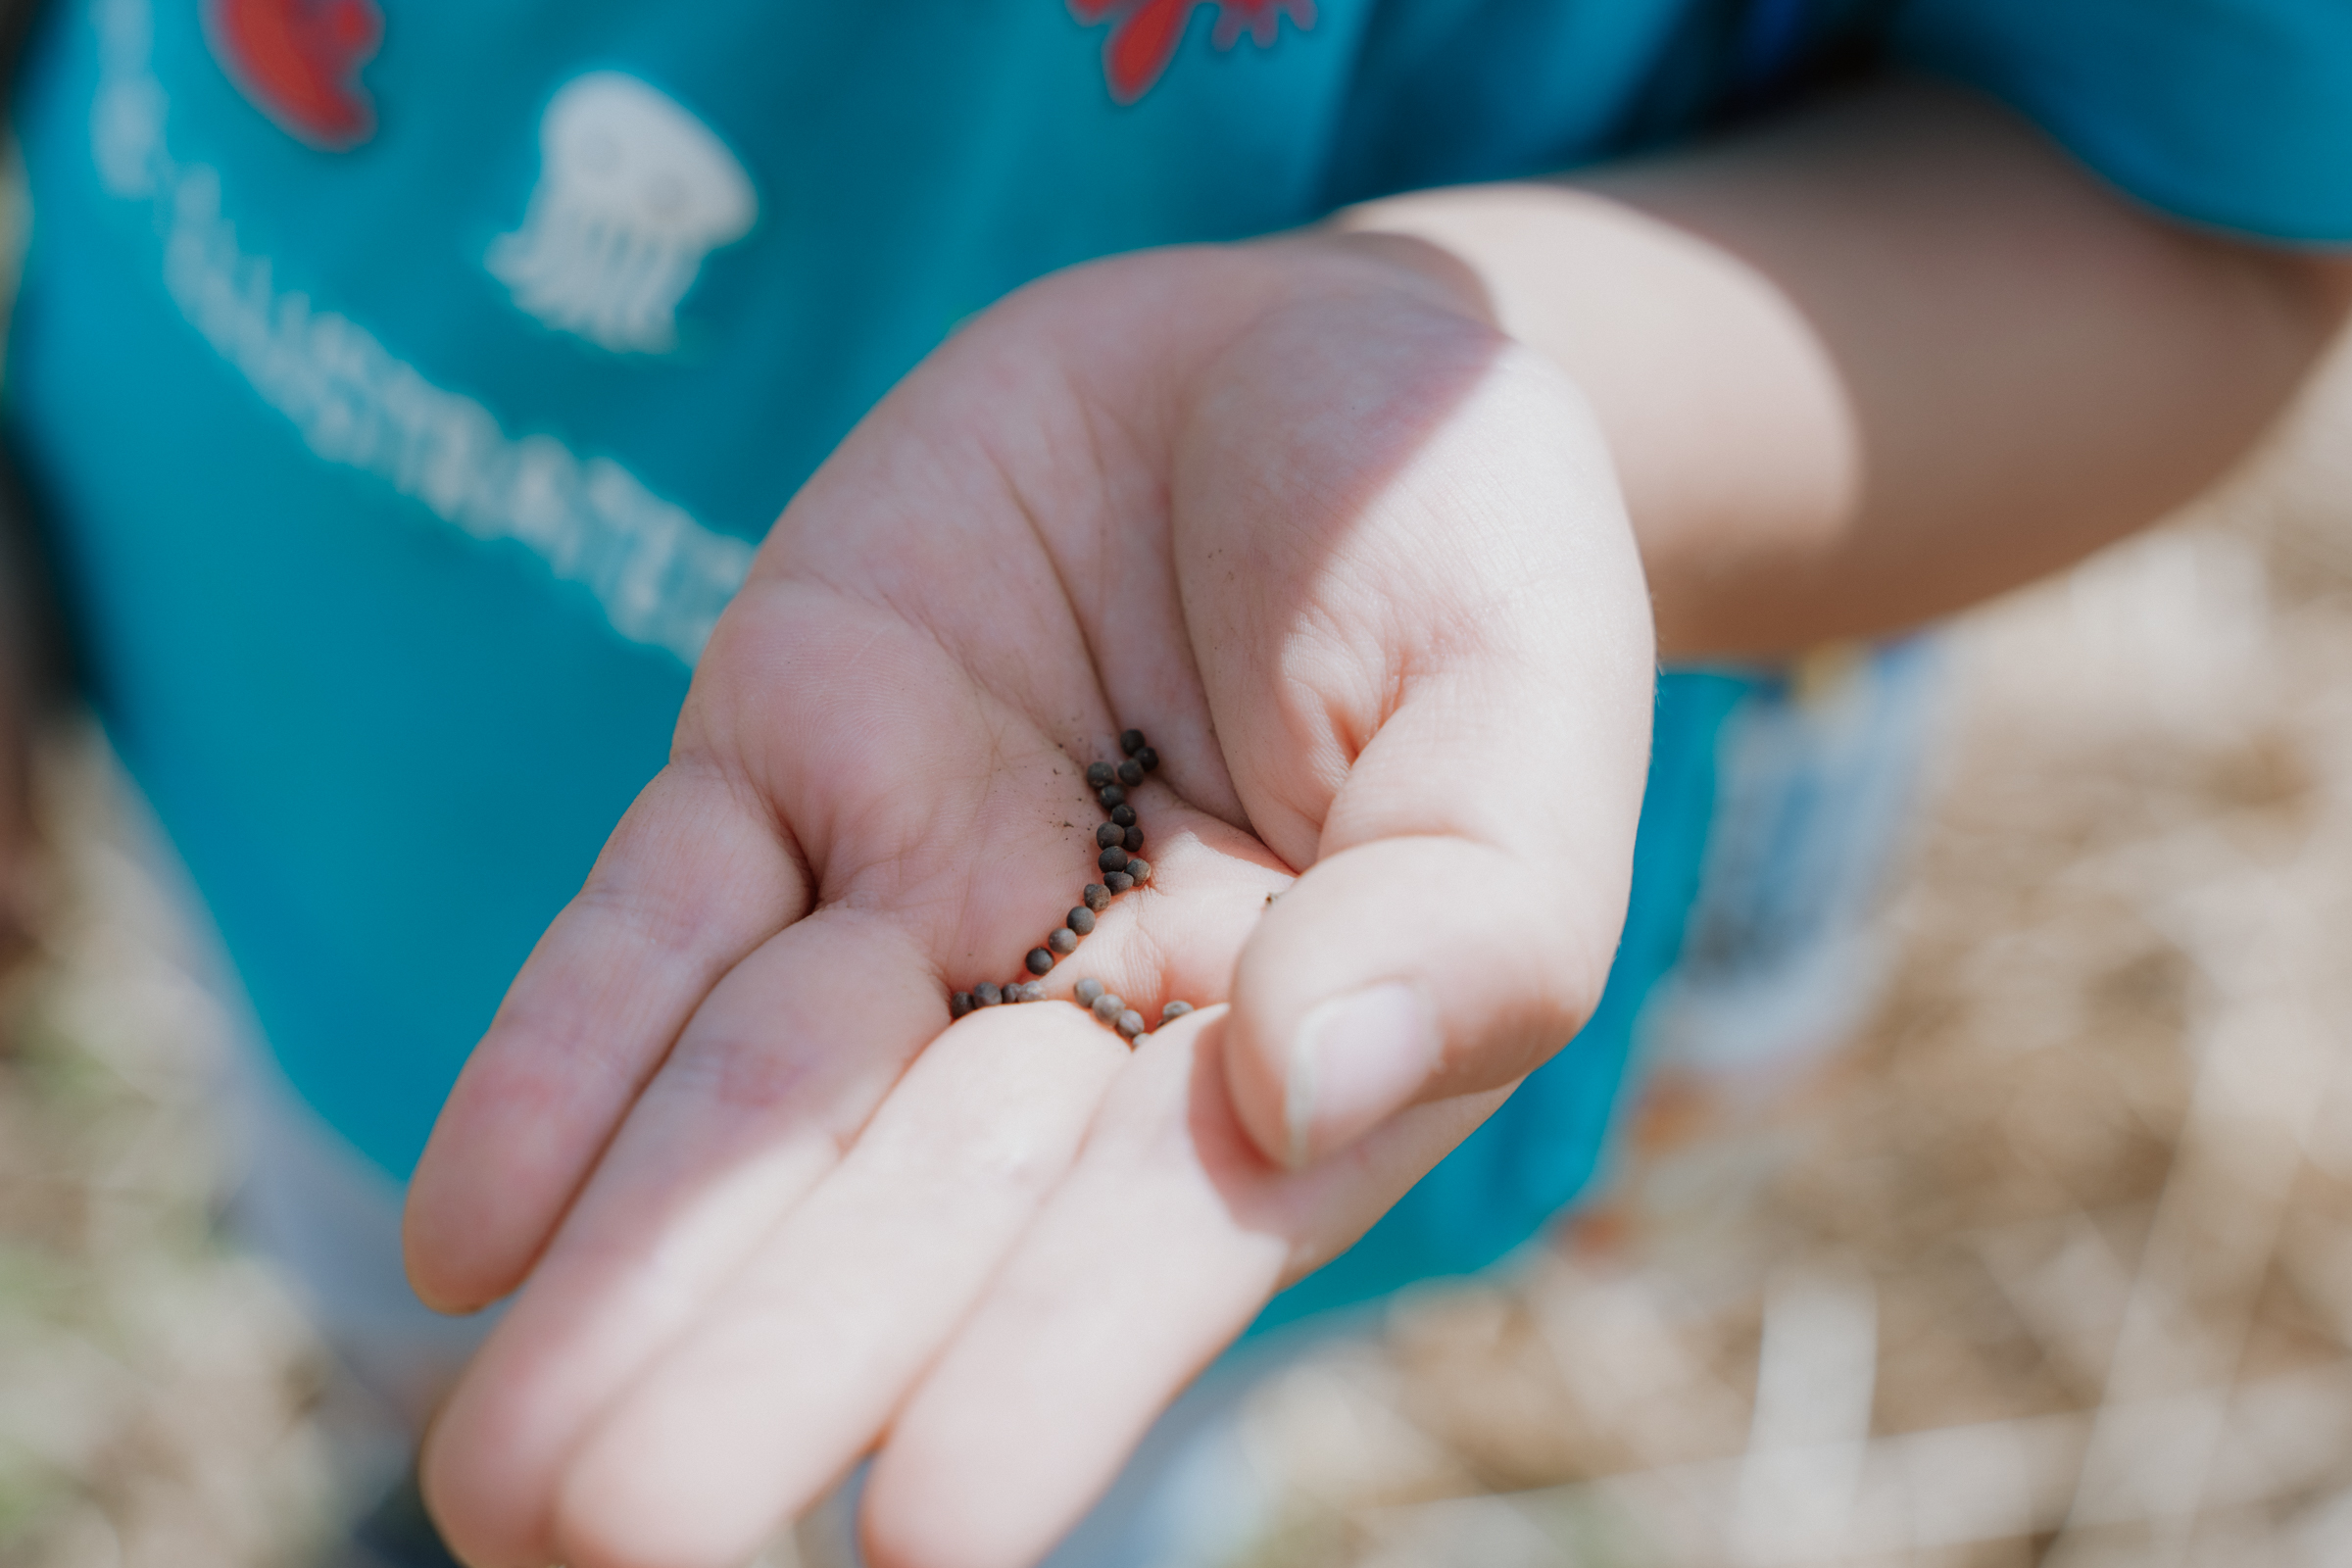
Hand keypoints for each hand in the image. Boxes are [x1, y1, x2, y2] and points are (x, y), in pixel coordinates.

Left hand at [402, 233, 1653, 1567]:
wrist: (1305, 359)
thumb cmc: (1464, 542)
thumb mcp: (1523, 697)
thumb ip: (1461, 907)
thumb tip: (1298, 1083)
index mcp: (1276, 1040)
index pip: (1158, 1224)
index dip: (1054, 1365)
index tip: (931, 1528)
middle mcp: (1076, 1006)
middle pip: (912, 1202)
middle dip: (773, 1364)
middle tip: (612, 1547)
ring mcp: (915, 879)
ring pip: (757, 1099)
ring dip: (631, 1274)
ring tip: (499, 1478)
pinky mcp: (784, 750)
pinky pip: (655, 915)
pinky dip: (566, 1056)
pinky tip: (474, 1227)